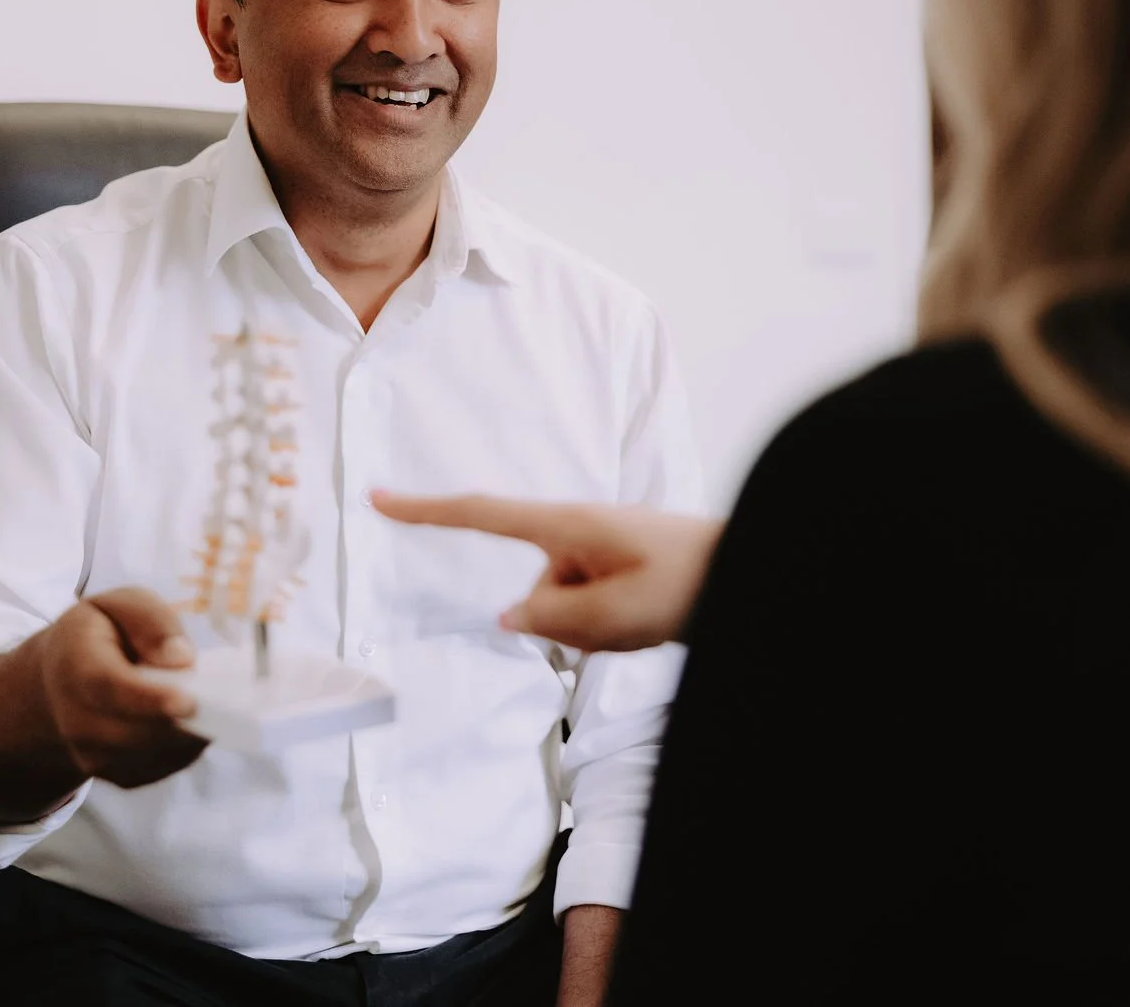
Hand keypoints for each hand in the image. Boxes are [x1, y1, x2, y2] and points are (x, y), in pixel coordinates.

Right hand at [32, 586, 208, 789]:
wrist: (60, 685)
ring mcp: (94, 757)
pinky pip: (165, 766)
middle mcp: (76, 721)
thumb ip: (150, 621)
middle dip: (182, 721)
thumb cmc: (100, 636)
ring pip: (157, 755)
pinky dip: (187, 745)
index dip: (150, 699)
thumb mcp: (119, 606)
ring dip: (190, 732)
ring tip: (205, 699)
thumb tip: (181, 659)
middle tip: (222, 700)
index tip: (190, 701)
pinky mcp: (119, 776)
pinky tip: (190, 719)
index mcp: (74, 666)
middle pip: (137, 733)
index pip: (109, 689)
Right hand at [370, 492, 721, 651]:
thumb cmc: (687, 582)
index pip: (481, 514)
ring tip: (652, 618)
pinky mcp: (618, 571)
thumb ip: (553, 619)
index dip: (426, 511)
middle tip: (632, 621)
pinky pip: (593, 615)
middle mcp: (577, 533)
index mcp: (567, 525)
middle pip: (538, 594)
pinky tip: (655, 621)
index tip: (379, 498)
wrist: (750, 571)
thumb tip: (511, 616)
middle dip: (572, 625)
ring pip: (567, 613)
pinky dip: (615, 628)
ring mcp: (599, 552)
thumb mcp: (615, 614)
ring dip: (600, 631)